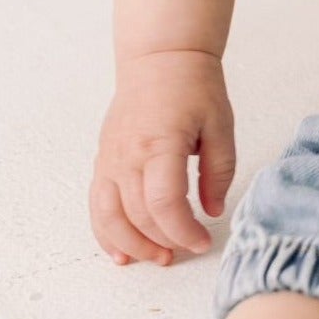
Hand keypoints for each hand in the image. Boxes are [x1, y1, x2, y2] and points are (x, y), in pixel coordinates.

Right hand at [91, 49, 235, 265]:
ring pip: (110, 218)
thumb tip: (213, 211)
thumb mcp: (221, 124)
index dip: (184, 231)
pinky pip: (97, 207)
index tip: (203, 241)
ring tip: (157, 258)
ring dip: (132, 246)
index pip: (165, 204)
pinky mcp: (103, 162)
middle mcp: (128, 156)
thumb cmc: (194, 87)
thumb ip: (219, 171)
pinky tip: (121, 252)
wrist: (160, 59)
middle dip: (164, 242)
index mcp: (160, 143)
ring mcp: (110, 160)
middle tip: (186, 251)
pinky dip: (106, 234)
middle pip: (139, 216)